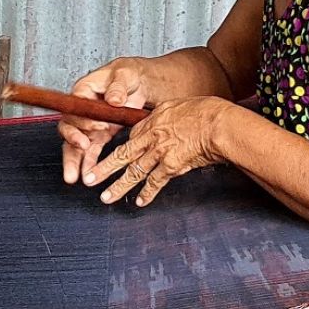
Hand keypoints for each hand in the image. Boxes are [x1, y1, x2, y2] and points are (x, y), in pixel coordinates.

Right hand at [61, 58, 149, 183]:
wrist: (141, 83)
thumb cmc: (129, 74)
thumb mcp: (126, 74)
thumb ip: (119, 86)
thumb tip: (114, 100)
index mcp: (84, 90)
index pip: (76, 107)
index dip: (84, 120)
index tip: (98, 128)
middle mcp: (83, 109)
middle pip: (69, 128)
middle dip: (71, 144)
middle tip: (79, 155)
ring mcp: (89, 124)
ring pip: (75, 144)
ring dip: (73, 160)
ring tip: (73, 177)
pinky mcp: (98, 135)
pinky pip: (89, 152)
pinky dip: (87, 164)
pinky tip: (87, 175)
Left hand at [83, 97, 232, 206]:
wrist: (219, 124)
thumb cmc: (206, 112)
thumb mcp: (180, 106)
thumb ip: (168, 116)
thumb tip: (165, 121)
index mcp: (153, 121)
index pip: (132, 136)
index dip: (123, 148)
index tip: (114, 157)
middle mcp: (152, 137)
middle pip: (123, 154)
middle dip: (104, 168)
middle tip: (89, 179)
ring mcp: (160, 152)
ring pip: (134, 172)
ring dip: (118, 186)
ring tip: (106, 198)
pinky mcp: (171, 166)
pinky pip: (155, 182)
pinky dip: (147, 193)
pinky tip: (140, 202)